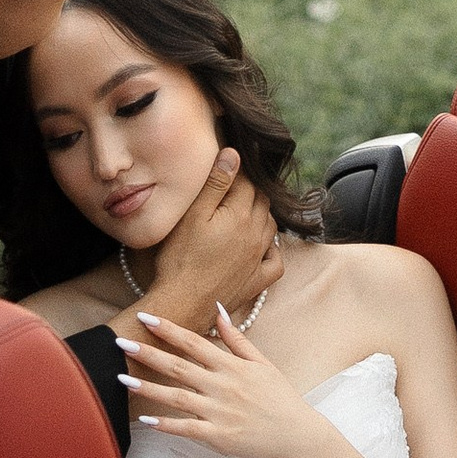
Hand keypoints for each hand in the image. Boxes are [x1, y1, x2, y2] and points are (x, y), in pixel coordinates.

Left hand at [118, 305, 317, 457]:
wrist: (299, 436)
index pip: (194, 342)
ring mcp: (220, 412)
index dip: (168, 329)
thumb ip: (237, 338)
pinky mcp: (219, 437)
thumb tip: (218, 310)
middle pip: (179, 366)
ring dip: (148, 387)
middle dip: (148, 353)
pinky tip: (145, 420)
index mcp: (232, 366)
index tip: (145, 317)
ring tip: (122, 378)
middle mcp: (223, 386)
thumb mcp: (263, 363)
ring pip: (177, 397)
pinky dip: (166, 425)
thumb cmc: (281, 398)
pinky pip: (187, 429)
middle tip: (121, 343)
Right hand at [135, 146, 279, 342]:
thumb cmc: (181, 258)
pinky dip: (272, 250)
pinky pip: (275, 261)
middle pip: (262, 202)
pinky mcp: (256, 281)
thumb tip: (234, 154)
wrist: (183, 303)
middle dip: (250, 191)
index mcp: (240, 215)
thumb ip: (216, 183)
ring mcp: (258, 259)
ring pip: (271, 227)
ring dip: (262, 215)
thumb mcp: (194, 215)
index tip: (227, 168)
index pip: (247, 183)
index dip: (237, 172)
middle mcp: (256, 235)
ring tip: (245, 210)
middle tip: (233, 187)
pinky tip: (263, 246)